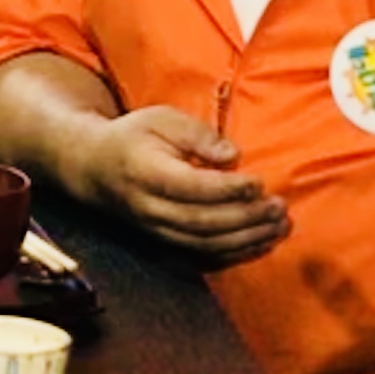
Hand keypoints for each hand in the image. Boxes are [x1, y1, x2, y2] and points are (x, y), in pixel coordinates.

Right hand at [80, 106, 287, 266]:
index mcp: (146, 172)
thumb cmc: (134, 137)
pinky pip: (203, 254)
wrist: (95, 169)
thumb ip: (197, 134)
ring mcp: (156, 230)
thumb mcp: (161, 119)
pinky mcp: (165, 242)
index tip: (259, 182)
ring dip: (248, 238)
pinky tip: (262, 241)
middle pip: (203, 221)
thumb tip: (233, 156)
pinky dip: (236, 252)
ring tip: (279, 226)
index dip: (229, 189)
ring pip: (206, 243)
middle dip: (247, 217)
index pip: (192, 188)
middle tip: (279, 207)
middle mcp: (149, 208)